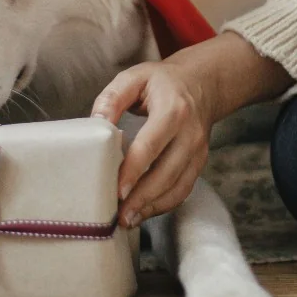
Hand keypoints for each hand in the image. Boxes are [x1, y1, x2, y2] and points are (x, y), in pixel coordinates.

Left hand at [92, 59, 216, 227]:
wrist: (201, 84)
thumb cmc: (161, 82)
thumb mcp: (134, 77)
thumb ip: (112, 98)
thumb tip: (95, 123)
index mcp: (173, 110)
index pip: (152, 145)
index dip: (134, 170)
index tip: (118, 190)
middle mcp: (190, 134)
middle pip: (167, 173)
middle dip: (142, 197)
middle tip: (119, 215)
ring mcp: (198, 151)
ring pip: (178, 187)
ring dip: (153, 207)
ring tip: (128, 219)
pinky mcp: (199, 163)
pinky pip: (183, 190)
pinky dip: (164, 205)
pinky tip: (143, 212)